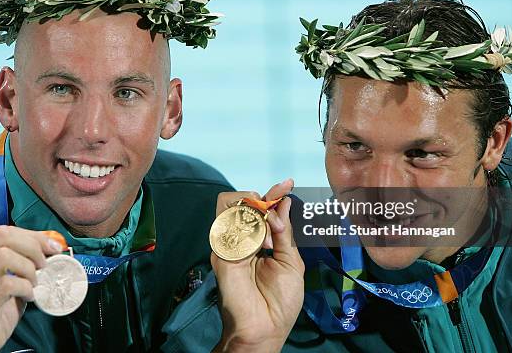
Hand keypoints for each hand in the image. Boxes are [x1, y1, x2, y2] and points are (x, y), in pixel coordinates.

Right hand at [0, 226, 62, 352]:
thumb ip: (19, 260)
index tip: (53, 247)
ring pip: (5, 257)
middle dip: (33, 247)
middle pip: (4, 237)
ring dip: (28, 269)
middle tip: (44, 264)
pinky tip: (28, 297)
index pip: (5, 231)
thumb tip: (51, 245)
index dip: (34, 236)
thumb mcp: (1, 279)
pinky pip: (9, 284)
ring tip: (33, 283)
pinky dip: (26, 288)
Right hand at [212, 179, 304, 352]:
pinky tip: (260, 242)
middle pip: (242, 201)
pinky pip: (225, 225)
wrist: (266, 329)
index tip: (287, 183)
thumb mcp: (291, 261)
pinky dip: (244, 225)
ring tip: (267, 230)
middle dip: (263, 199)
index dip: (273, 193)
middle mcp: (242, 238)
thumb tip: (283, 203)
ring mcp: (229, 244)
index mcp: (259, 240)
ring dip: (251, 209)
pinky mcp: (221, 253)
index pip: (262, 208)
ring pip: (227, 205)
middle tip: (277, 214)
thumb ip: (284, 233)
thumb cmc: (280, 302)